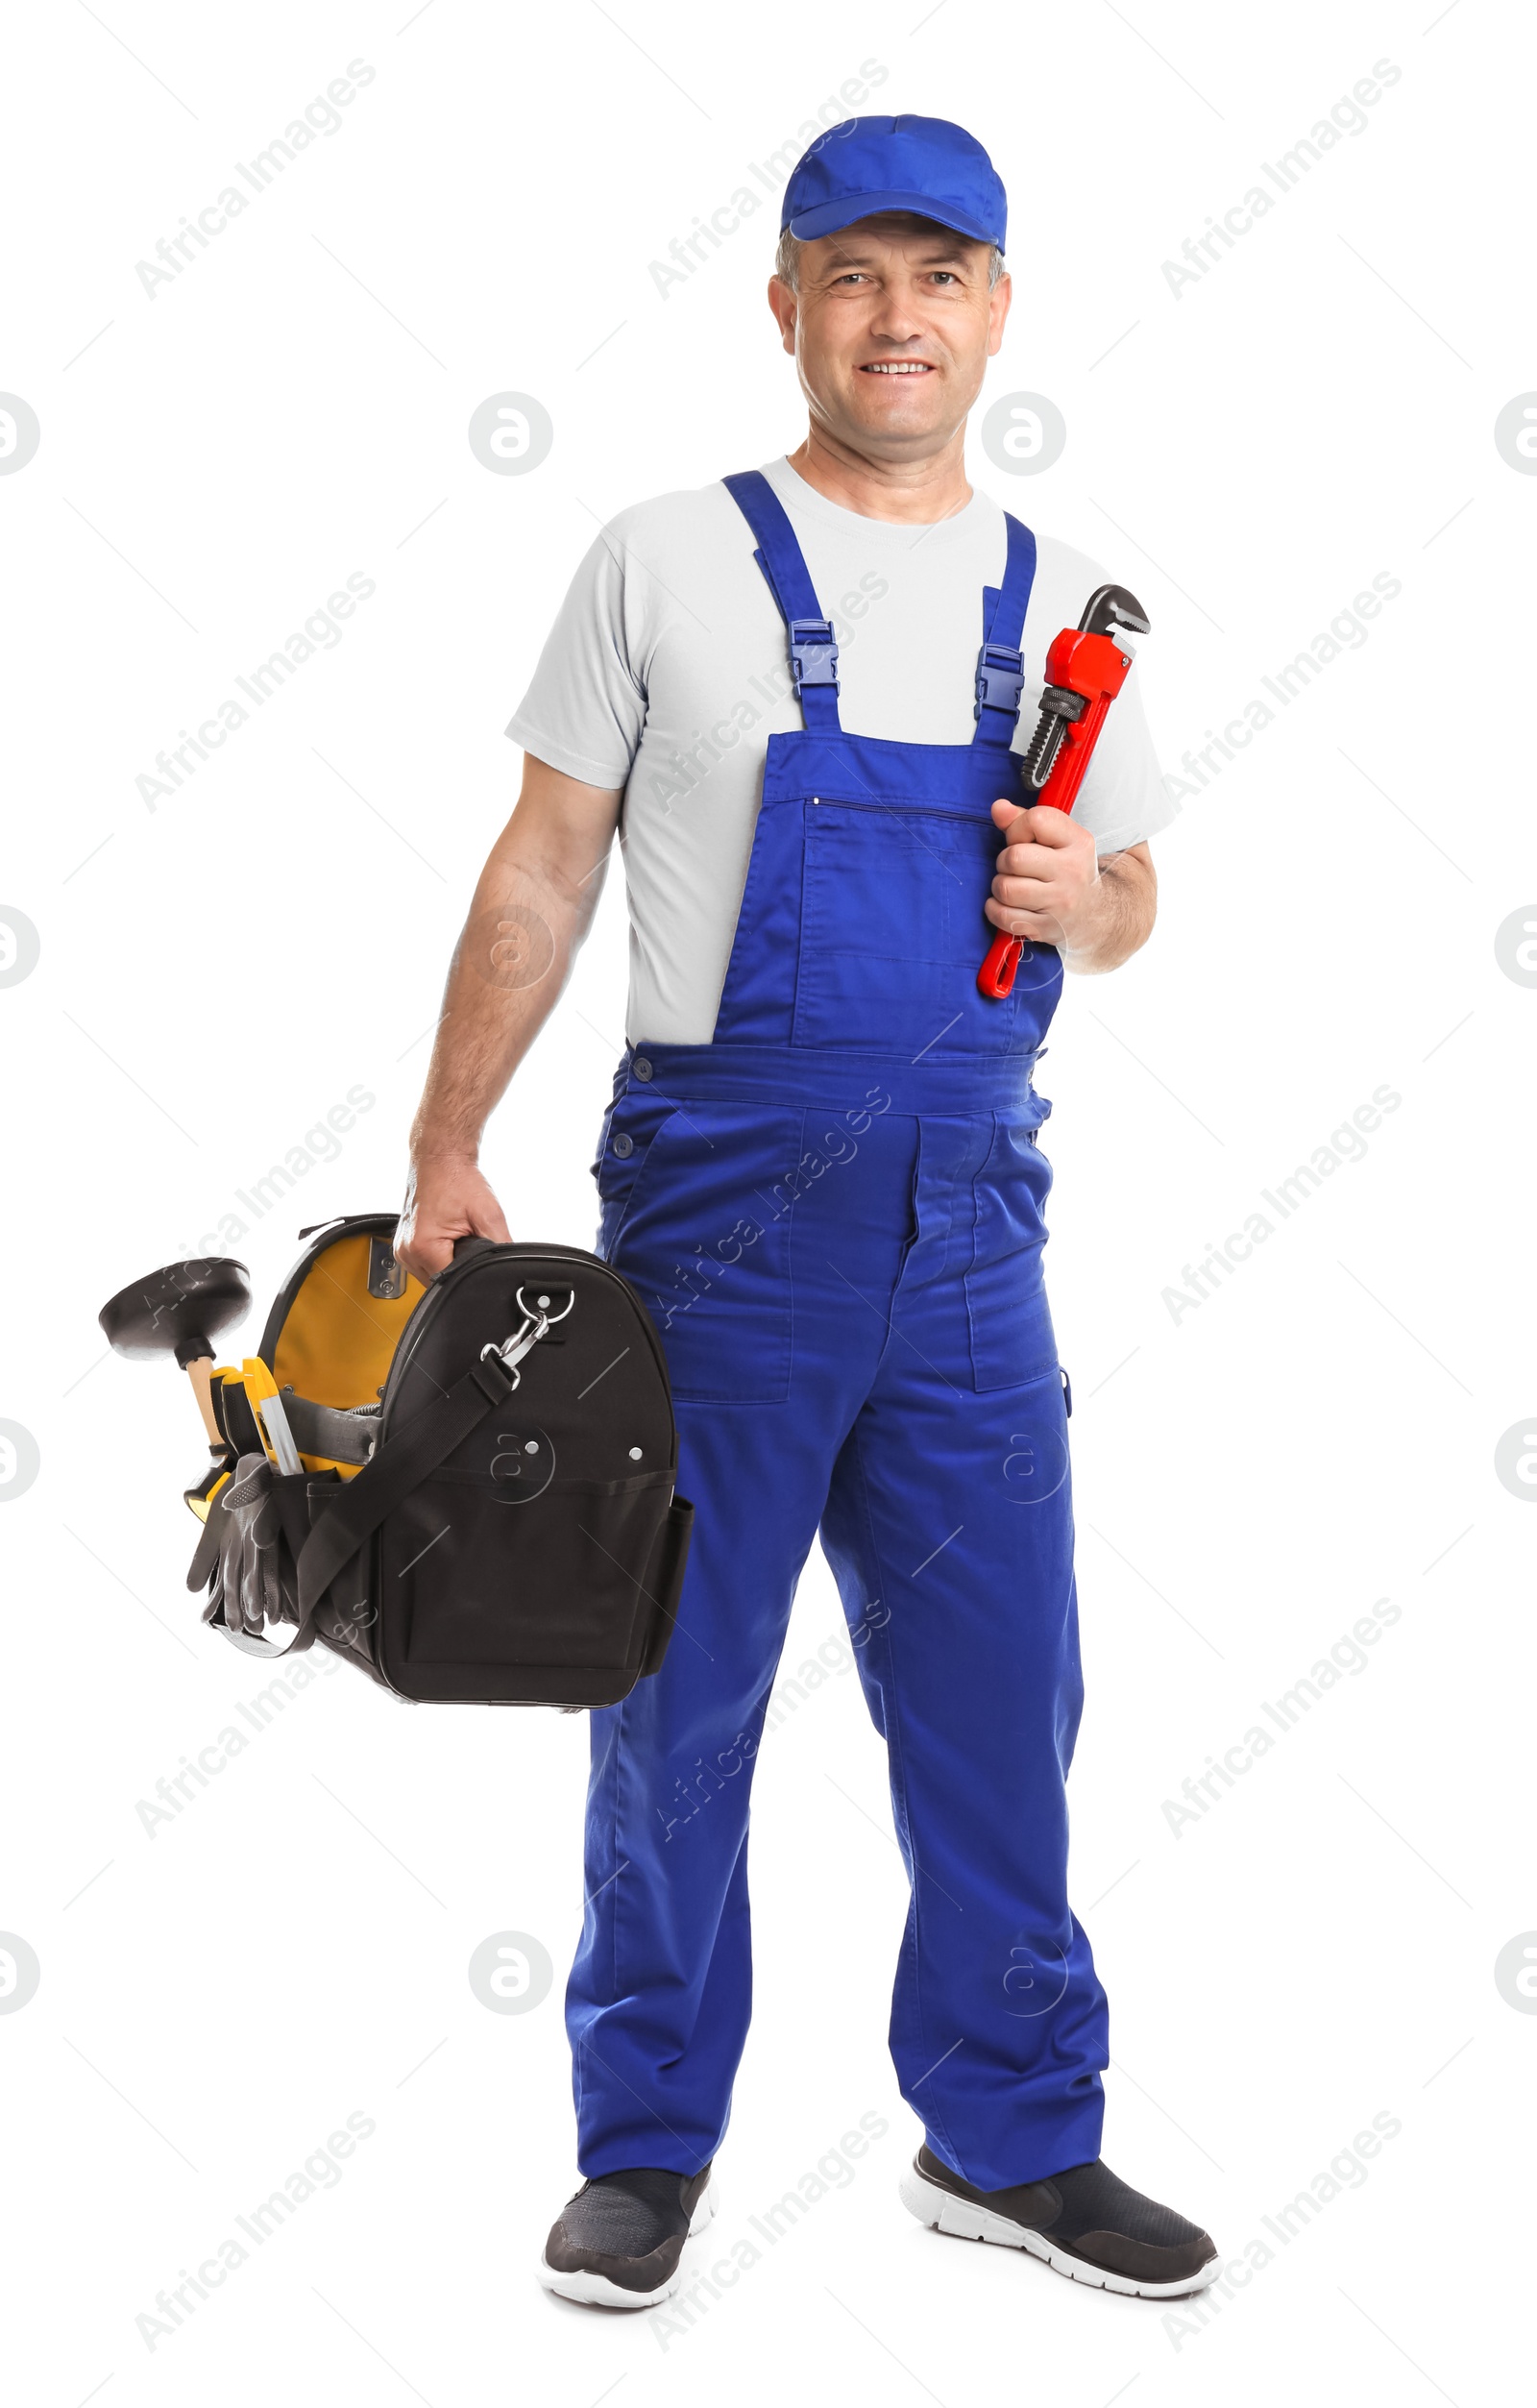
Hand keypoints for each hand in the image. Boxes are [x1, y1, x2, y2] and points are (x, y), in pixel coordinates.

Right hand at [395, 1153, 510, 1283]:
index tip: (477, 1256)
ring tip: (456, 1236)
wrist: (440, 1159)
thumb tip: (507, 1269)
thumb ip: (501, 1247)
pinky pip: (424, 1264)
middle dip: (459, 1268)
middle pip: (441, 1282)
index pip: (453, 1283)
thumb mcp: (489, 1215)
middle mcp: (407, 1251)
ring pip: (432, 1276)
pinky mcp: (404, 1244)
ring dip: (448, 1263)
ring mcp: (402, 1249)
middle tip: (468, 1240)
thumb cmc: (458, 1179)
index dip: (471, 1275)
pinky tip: (447, 1238)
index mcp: (423, 1248)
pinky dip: (438, 1256)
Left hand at [986, 800, 1101, 955]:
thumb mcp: (1057, 839)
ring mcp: (1059, 903)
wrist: (1093, 914)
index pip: (1036, 820)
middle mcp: (1072, 872)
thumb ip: (1024, 819)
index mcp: (1078, 842)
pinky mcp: (1045, 927)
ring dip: (1000, 886)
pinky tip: (1007, 904)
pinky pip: (1003, 916)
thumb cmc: (1068, 870)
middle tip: (1015, 867)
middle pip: (1014, 857)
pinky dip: (995, 909)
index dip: (1018, 828)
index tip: (1023, 839)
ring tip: (1013, 886)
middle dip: (1005, 860)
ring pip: (1005, 888)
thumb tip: (998, 808)